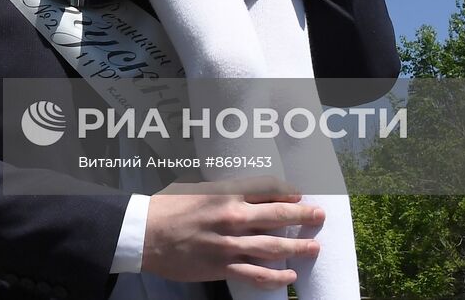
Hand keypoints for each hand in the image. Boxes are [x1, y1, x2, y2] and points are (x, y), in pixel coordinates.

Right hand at [142, 178, 322, 286]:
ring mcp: (228, 243)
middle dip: (302, 215)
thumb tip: (241, 192)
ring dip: (297, 247)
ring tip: (314, 247)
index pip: (266, 188)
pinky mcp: (221, 265)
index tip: (300, 194)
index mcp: (225, 193)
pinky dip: (275, 277)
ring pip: (273, 245)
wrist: (145, 233)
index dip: (287, 191)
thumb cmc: (167, 208)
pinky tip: (288, 275)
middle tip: (319, 215)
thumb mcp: (196, 189)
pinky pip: (255, 274)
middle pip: (277, 214)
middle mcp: (232, 216)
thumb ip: (221, 191)